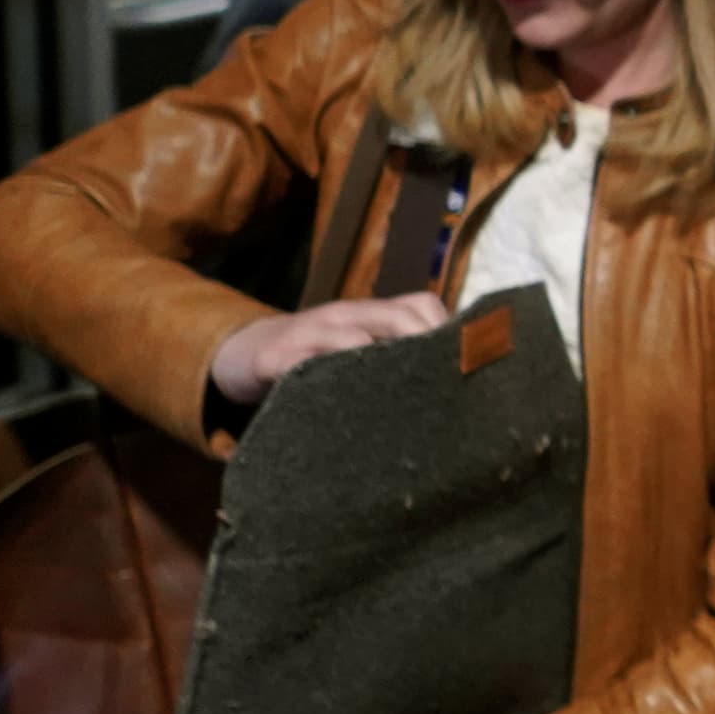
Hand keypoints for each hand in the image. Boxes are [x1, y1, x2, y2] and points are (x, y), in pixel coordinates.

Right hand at [208, 291, 449, 406]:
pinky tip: (345, 407)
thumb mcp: (358, 349)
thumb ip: (397, 357)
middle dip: (425, 345)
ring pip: (351, 338)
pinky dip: (323, 381)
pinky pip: (299, 365)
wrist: (243, 352)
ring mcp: (308, 333)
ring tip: (408, 397)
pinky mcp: (273, 358)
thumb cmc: (316, 357)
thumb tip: (454, 383)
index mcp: (371, 314)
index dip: (447, 330)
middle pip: (395, 316)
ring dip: (380, 362)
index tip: (471, 363)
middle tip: (449, 383)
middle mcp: (344, 315)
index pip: (421, 306)